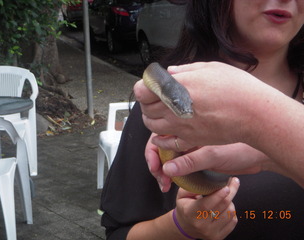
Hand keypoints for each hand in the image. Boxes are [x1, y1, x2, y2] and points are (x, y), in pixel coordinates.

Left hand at [134, 61, 277, 146]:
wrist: (254, 113)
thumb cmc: (236, 88)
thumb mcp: (210, 68)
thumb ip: (185, 70)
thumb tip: (170, 72)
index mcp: (177, 86)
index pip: (144, 89)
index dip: (143, 87)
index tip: (149, 85)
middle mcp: (174, 107)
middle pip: (145, 108)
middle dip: (146, 102)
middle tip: (153, 99)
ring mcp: (180, 125)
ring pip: (152, 125)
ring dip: (151, 119)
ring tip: (158, 114)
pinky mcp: (189, 139)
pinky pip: (167, 142)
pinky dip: (161, 138)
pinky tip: (164, 133)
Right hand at [146, 133, 268, 191]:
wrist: (258, 158)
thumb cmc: (241, 149)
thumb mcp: (213, 155)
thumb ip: (190, 161)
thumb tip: (167, 169)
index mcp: (187, 129)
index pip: (160, 137)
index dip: (153, 153)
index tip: (155, 169)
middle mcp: (186, 137)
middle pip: (161, 149)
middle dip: (157, 165)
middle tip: (162, 182)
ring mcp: (191, 148)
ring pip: (169, 159)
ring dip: (164, 172)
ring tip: (165, 185)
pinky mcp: (196, 159)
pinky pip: (179, 166)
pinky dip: (174, 175)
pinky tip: (172, 183)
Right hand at [174, 177, 239, 239]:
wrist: (186, 226)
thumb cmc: (185, 207)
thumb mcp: (182, 195)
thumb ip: (191, 187)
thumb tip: (205, 180)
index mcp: (190, 213)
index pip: (206, 205)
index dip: (218, 195)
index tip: (226, 186)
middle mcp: (201, 225)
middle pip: (222, 206)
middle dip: (231, 191)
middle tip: (234, 181)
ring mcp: (211, 233)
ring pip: (230, 213)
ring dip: (231, 201)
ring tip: (226, 195)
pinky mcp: (219, 237)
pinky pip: (233, 221)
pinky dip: (232, 211)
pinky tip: (226, 206)